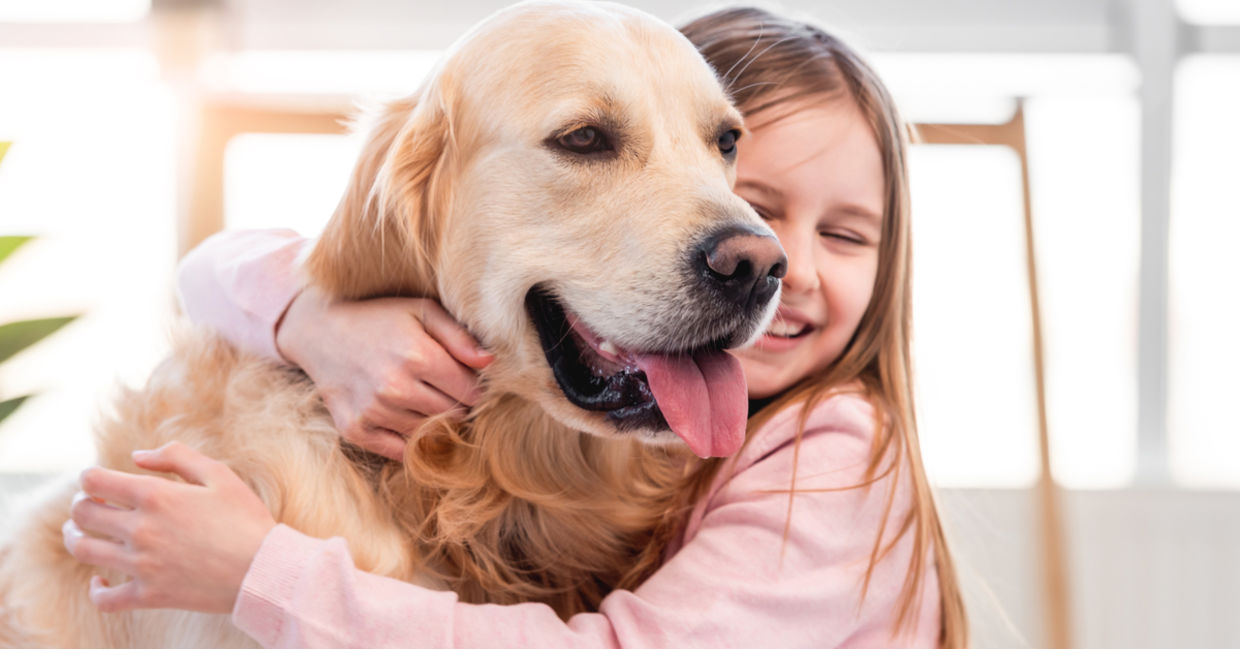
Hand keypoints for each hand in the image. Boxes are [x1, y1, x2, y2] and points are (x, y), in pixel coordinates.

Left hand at [62, 442, 276, 613]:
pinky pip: (104, 598)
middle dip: (81, 505)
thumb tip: (137, 456)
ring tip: (82, 535)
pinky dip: (96, 588)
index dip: (89, 477)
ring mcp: (142, 565)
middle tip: (92, 505)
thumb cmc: (246, 519)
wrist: (264, 569)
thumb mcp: (220, 474)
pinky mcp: (149, 595)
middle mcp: (141, 529)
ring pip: (83, 550)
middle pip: (83, 514)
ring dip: (76, 538)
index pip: (94, 480)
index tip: (98, 482)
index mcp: (156, 495)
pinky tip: (100, 580)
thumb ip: (177, 456)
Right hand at [275, 288, 492, 460]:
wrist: (319, 331)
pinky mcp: (355, 430)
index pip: (470, 391)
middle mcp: (395, 387)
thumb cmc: (379, 318)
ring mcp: (373, 411)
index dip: (475, 388)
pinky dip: (409, 440)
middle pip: (453, 415)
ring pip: (429, 433)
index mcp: (417, 355)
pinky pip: (400, 451)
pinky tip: (404, 416)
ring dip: (433, 421)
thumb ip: (459, 336)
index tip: (467, 380)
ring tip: (422, 398)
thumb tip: (490, 363)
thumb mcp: (421, 310)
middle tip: (446, 390)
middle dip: (457, 406)